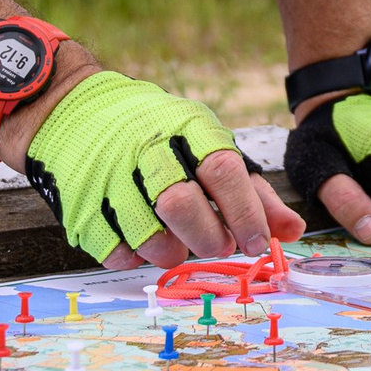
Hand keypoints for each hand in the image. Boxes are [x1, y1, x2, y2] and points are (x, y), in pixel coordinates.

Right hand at [18, 71, 304, 267]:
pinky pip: (115, 251)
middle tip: (218, 246)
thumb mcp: (207, 145)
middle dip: (208, 239)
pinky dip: (135, 258)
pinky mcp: (79, 203)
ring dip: (172, 253)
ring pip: (148, 235)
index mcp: (185, 127)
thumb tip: (292, 232)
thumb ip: (252, 191)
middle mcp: (144, 147)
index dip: (244, 212)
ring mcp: (107, 174)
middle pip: (181, 205)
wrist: (77, 112)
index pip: (221, 169)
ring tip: (179, 243)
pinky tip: (143, 243)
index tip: (257, 243)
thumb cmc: (159, 136)